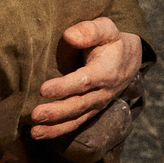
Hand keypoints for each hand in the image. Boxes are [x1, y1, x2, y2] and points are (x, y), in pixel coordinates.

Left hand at [30, 18, 143, 139]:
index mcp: (106, 71)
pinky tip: (39, 133)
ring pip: (76, 119)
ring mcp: (97, 104)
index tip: (43, 90)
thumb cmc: (111, 41)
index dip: (64, 87)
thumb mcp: (106, 29)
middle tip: (35, 114)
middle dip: (57, 112)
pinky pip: (75, 124)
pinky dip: (58, 131)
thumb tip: (69, 36)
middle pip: (78, 105)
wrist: (129, 60)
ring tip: (34, 132)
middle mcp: (102, 92)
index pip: (84, 81)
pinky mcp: (90, 111)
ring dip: (55, 127)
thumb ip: (90, 31)